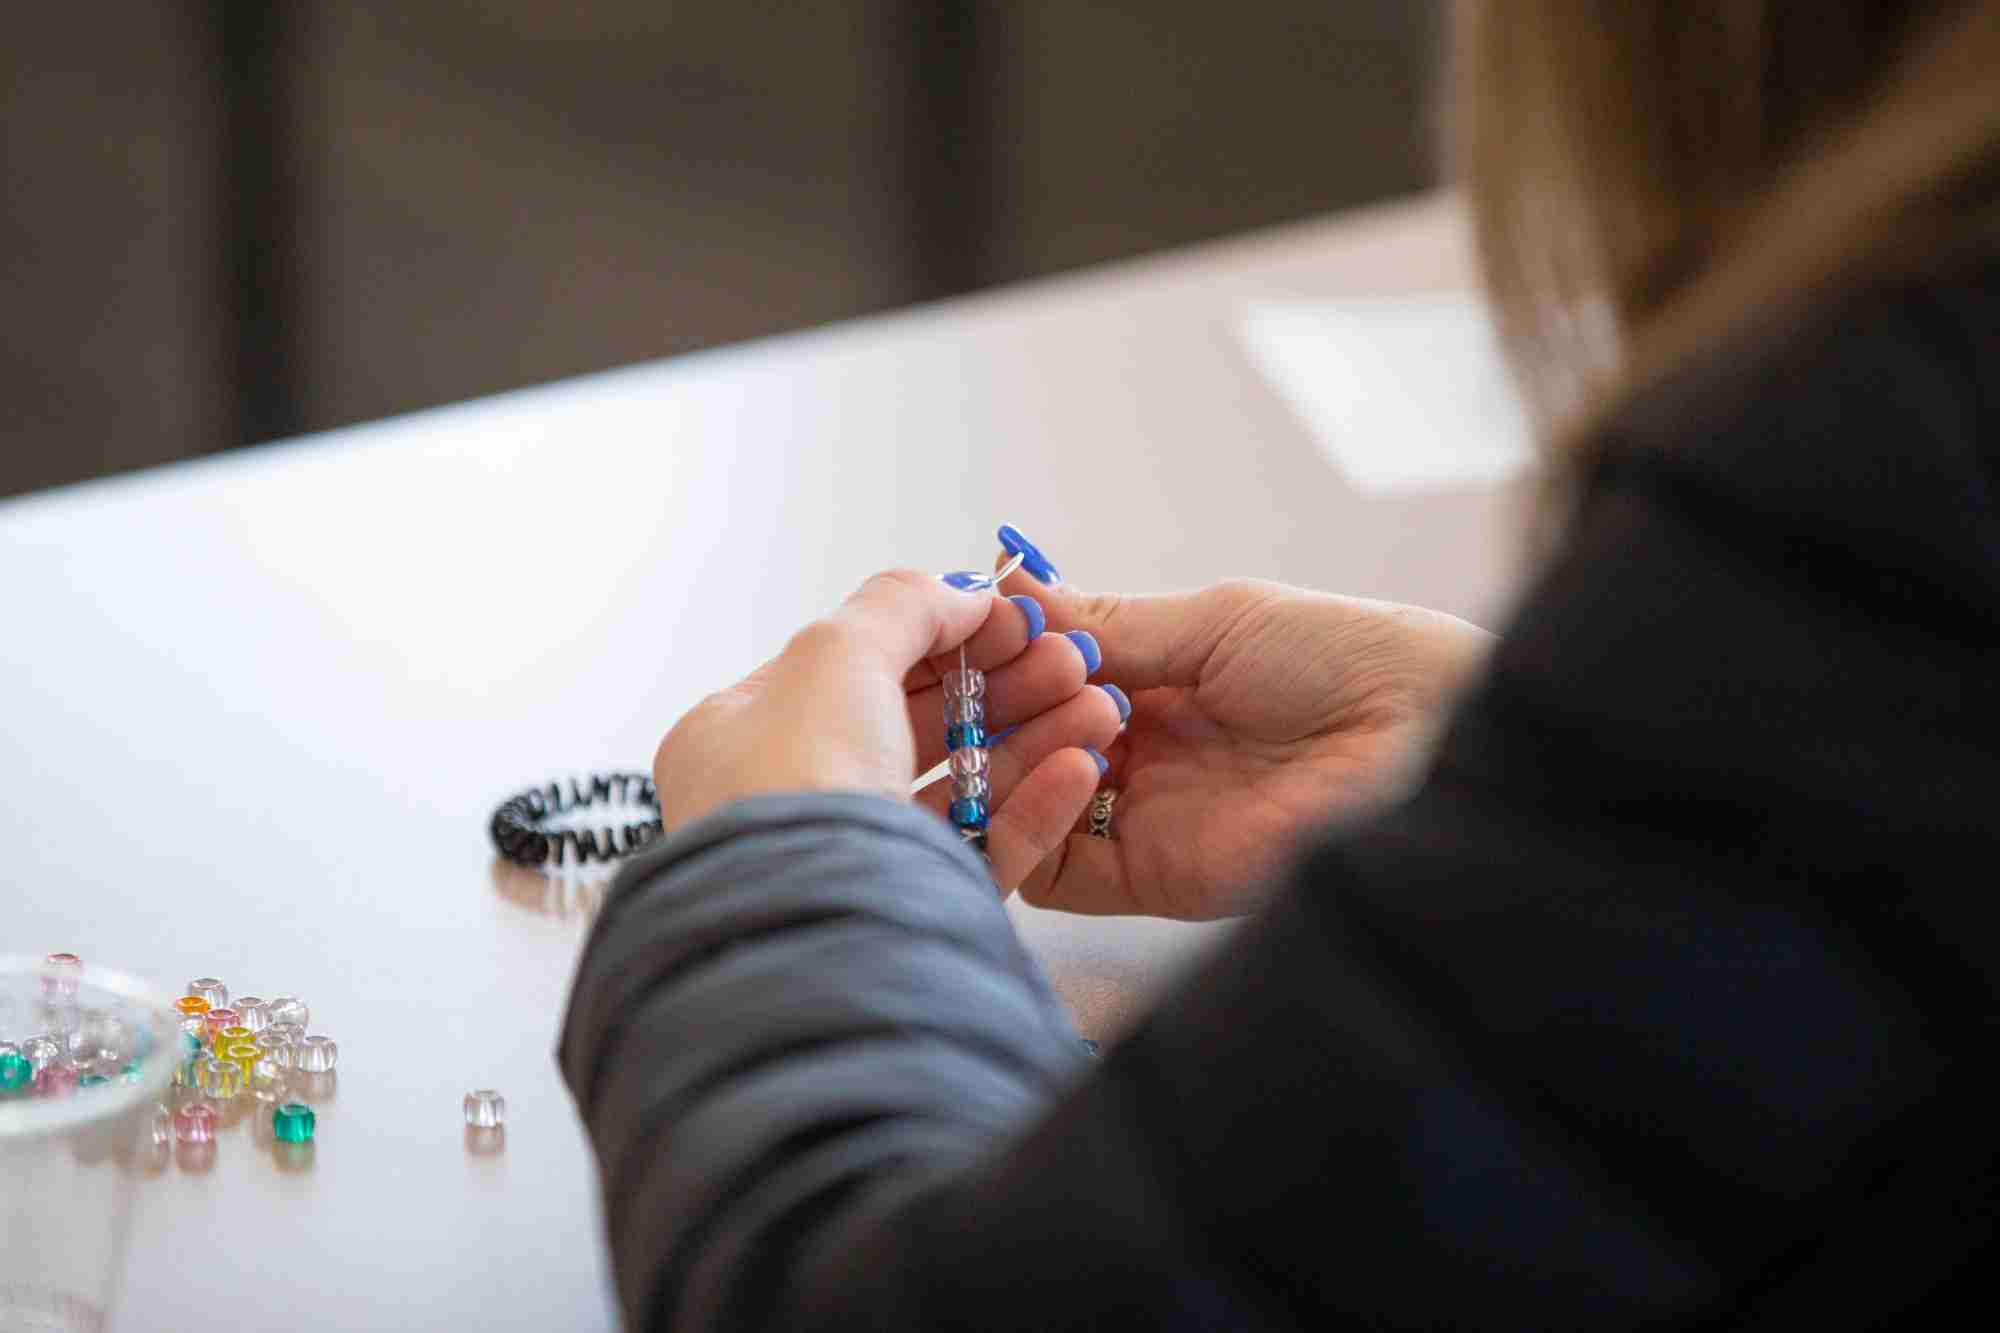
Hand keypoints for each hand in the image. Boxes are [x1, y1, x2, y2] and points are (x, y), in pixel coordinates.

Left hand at [652, 569, 1123, 888]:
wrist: (806, 926)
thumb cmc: (794, 780)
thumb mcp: (836, 654)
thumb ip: (903, 606)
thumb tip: (960, 593)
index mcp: (742, 734)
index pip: (854, 667)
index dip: (937, 633)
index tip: (1013, 620)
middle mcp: (790, 798)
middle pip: (915, 724)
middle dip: (1001, 685)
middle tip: (1069, 662)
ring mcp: (852, 860)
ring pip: (957, 789)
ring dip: (1030, 741)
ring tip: (1098, 709)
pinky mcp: (907, 913)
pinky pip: (981, 852)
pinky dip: (1033, 809)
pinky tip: (1079, 768)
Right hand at [991, 529, 1494, 918]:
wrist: (1428, 738)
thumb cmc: (1348, 660)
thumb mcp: (1216, 620)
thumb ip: (1106, 623)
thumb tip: (1005, 586)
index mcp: (1159, 687)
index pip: (1043, 683)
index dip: (1005, 658)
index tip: (979, 626)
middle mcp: (1141, 757)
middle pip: (1023, 744)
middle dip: (1004, 703)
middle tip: (1009, 667)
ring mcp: (1143, 820)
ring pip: (1023, 805)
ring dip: (1016, 755)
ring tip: (1064, 703)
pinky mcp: (1155, 878)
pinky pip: (1054, 870)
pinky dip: (1032, 822)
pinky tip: (1066, 764)